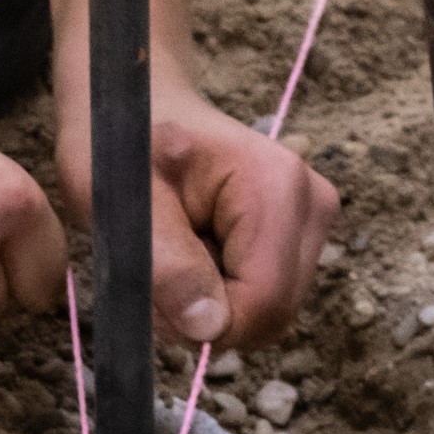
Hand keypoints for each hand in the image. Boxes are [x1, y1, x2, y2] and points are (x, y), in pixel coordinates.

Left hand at [54, 80, 338, 353]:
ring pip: (270, 312)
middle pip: (274, 313)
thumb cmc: (120, 142)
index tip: (155, 296)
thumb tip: (210, 328)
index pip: (263, 303)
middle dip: (209, 314)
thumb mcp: (119, 200)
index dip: (207, 324)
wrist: (136, 105)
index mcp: (276, 187)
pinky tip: (195, 253)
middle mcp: (312, 202)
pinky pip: (268, 296)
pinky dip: (224, 291)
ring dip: (214, 302)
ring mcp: (313, 218)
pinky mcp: (303, 233)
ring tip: (174, 254)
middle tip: (157, 272)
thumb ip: (166, 264)